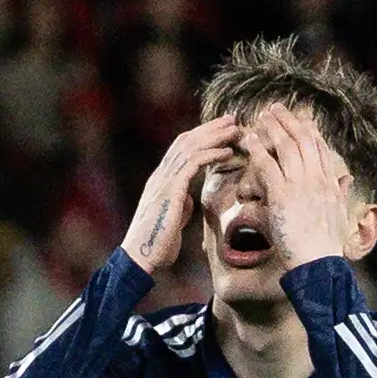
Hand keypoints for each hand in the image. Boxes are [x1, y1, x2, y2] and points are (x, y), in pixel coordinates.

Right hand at [121, 114, 243, 276]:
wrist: (141, 258)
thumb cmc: (157, 245)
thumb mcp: (172, 219)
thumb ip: (179, 204)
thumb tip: (188, 197)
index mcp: (161, 180)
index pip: (182, 148)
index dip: (203, 136)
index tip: (223, 129)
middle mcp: (161, 175)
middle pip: (187, 140)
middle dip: (211, 128)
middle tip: (232, 119)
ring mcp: (163, 180)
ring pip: (191, 147)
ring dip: (215, 136)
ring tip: (235, 129)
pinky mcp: (170, 190)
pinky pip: (192, 164)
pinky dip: (211, 155)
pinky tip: (227, 152)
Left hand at [240, 104, 358, 266]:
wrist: (319, 262)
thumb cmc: (326, 246)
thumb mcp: (340, 215)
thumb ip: (341, 194)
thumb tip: (347, 180)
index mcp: (331, 184)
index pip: (320, 150)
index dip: (309, 132)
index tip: (301, 120)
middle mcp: (318, 179)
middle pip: (304, 140)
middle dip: (290, 121)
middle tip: (276, 108)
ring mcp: (301, 185)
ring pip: (287, 147)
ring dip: (273, 128)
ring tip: (262, 115)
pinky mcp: (282, 194)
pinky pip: (268, 165)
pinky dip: (258, 149)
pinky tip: (249, 139)